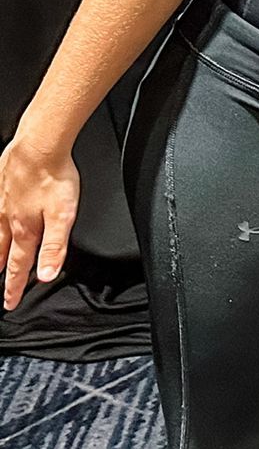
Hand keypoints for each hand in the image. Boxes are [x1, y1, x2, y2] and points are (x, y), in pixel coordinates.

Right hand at [0, 138, 80, 309]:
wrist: (39, 145)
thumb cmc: (53, 176)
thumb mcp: (63, 216)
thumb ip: (55, 246)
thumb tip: (48, 274)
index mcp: (26, 228)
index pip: (20, 265)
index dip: (15, 286)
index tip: (10, 303)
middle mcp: (8, 218)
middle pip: (3, 252)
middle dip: (2, 271)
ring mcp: (1, 201)